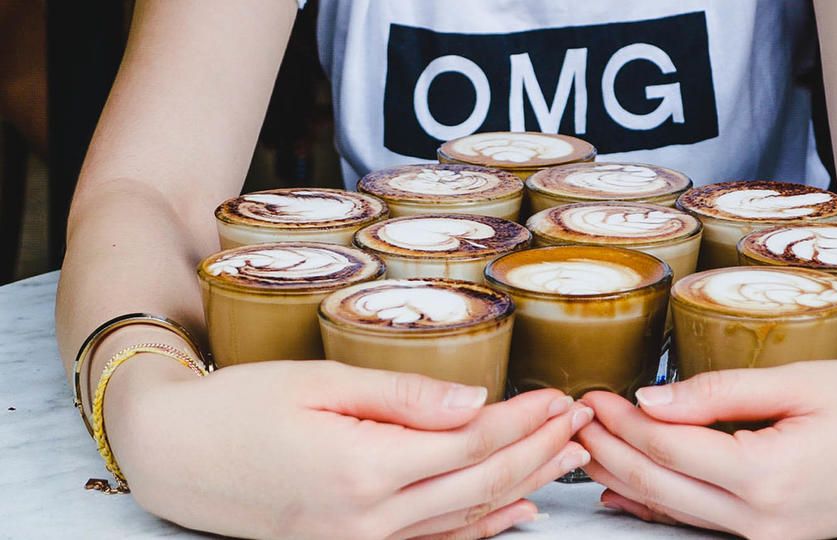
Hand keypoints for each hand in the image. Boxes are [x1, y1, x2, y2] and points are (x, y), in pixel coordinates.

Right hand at [103, 358, 593, 538]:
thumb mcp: (318, 382)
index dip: (525, 421)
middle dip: (538, 453)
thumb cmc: (238, 407)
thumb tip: (474, 403)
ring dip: (522, 487)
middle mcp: (370, 518)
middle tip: (582, 425)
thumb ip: (403, 397)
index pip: (472, 444)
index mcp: (365, 468)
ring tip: (564, 462)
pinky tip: (511, 515)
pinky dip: (480, 527)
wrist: (174, 454)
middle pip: (480, 485)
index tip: (561, 398)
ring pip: (466, 519)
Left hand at [578, 359, 836, 538]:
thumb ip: (723, 392)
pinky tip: (626, 493)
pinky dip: (658, 504)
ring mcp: (769, 537)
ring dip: (623, 474)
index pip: (666, 444)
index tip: (590, 394)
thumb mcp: (808, 383)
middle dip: (608, 448)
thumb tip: (651, 399)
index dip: (619, 419)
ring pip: (673, 507)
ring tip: (585, 447)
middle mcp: (761, 519)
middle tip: (573, 418)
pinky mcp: (777, 537)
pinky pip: (701, 522)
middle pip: (657, 482)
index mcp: (768, 474)